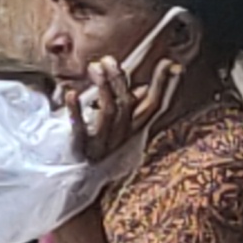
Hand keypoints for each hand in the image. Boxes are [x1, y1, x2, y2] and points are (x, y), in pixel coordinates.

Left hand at [64, 57, 181, 162]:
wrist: (81, 182)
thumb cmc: (103, 147)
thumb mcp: (122, 128)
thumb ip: (132, 108)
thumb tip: (144, 86)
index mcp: (135, 128)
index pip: (156, 105)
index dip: (167, 86)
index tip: (172, 64)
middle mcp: (123, 136)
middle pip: (129, 104)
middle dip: (121, 79)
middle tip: (108, 59)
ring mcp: (103, 143)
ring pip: (110, 111)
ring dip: (103, 87)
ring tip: (94, 67)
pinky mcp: (82, 148)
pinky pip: (80, 128)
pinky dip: (75, 110)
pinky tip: (71, 93)